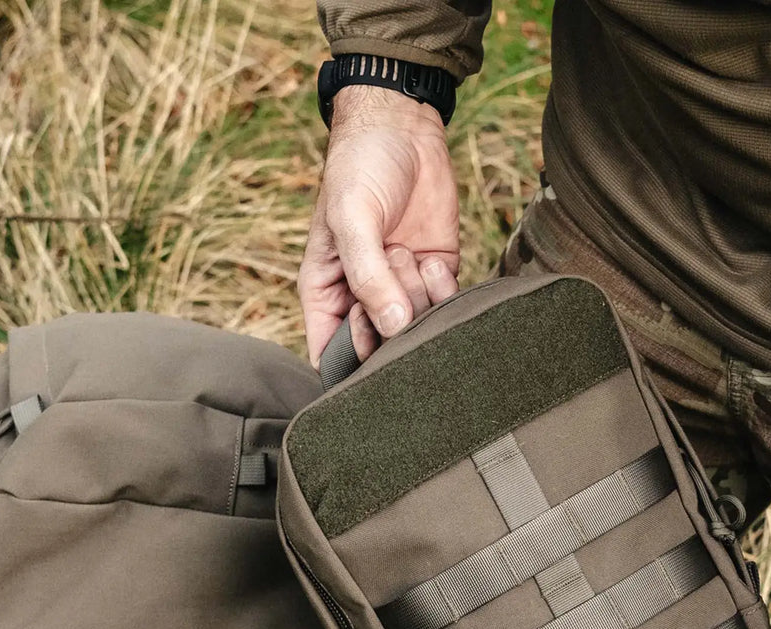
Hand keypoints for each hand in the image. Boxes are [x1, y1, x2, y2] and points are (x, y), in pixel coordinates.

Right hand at [298, 86, 460, 366]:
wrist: (402, 126)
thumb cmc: (358, 168)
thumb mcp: (351, 220)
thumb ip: (367, 277)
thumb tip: (392, 329)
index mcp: (326, 296)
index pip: (332, 357)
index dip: (352, 358)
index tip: (367, 325)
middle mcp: (362, 301)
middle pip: (380, 350)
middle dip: (391, 321)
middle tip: (390, 271)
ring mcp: (401, 290)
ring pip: (415, 328)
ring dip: (417, 295)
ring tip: (405, 251)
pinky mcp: (434, 277)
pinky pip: (444, 307)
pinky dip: (443, 290)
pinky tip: (431, 258)